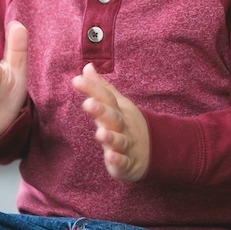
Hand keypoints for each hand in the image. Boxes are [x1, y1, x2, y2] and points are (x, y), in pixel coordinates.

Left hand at [72, 63, 149, 181]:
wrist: (154, 149)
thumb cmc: (128, 124)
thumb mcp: (117, 104)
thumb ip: (101, 87)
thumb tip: (87, 66)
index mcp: (119, 110)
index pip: (106, 97)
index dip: (92, 89)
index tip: (76, 80)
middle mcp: (123, 126)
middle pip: (113, 117)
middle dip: (101, 111)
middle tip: (88, 104)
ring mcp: (126, 144)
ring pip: (119, 140)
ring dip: (110, 137)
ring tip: (99, 133)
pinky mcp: (127, 163)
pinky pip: (123, 162)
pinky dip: (118, 160)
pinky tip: (111, 157)